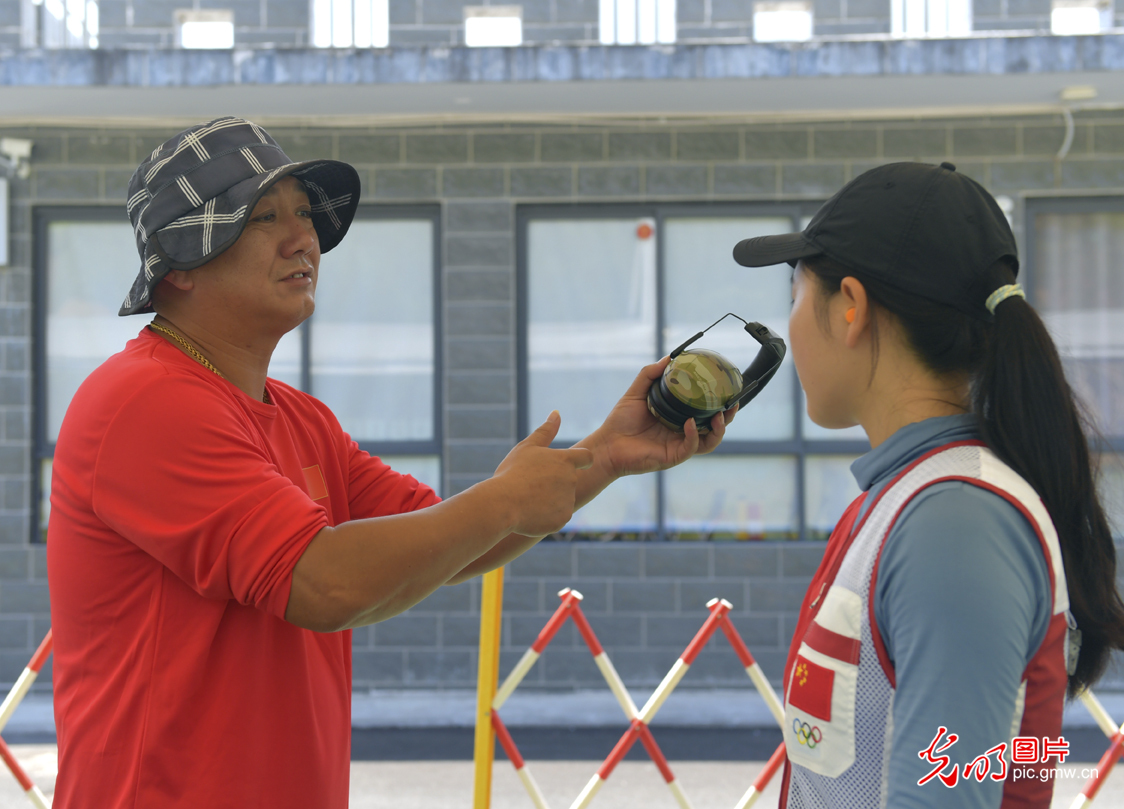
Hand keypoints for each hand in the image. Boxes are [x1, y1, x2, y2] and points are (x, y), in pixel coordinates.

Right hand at [492, 411, 593, 536]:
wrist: (502, 504)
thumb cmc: (512, 473)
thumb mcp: (527, 447)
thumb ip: (546, 430)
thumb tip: (557, 412)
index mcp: (565, 460)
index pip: (586, 457)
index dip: (581, 460)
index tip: (574, 463)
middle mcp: (572, 480)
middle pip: (568, 481)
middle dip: (555, 483)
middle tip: (531, 485)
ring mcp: (569, 501)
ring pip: (562, 500)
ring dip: (550, 500)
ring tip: (528, 500)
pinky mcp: (563, 519)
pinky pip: (557, 517)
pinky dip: (547, 516)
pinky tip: (530, 513)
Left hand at [585, 357, 736, 478]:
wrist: (606, 444)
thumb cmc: (620, 421)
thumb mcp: (636, 392)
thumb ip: (651, 374)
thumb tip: (669, 357)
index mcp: (678, 419)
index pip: (706, 413)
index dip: (720, 404)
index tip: (727, 390)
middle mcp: (682, 433)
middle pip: (714, 428)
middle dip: (728, 418)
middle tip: (732, 404)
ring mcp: (679, 446)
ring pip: (709, 442)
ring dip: (718, 430)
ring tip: (719, 416)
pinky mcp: (672, 456)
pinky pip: (691, 447)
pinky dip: (694, 435)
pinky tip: (690, 422)